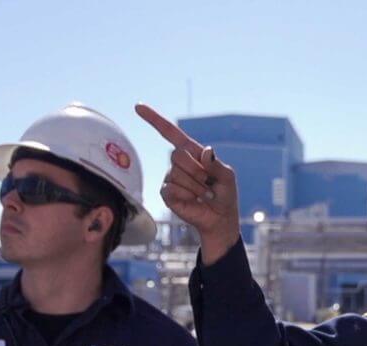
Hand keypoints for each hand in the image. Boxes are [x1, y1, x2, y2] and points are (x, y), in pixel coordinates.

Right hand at [135, 103, 240, 264]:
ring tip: (204, 194)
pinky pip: (171, 189)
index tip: (138, 106)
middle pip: (177, 155)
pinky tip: (194, 201)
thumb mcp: (227, 177)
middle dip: (196, 171)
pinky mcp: (167, 193)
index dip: (154, 119)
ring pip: (176, 174)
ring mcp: (171, 177)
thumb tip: (205, 152)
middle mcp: (179, 163)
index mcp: (193, 152)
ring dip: (195, 187)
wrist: (219, 217)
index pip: (170, 133)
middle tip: (207, 183)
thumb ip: (217, 165)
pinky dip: (187, 196)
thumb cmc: (225, 195)